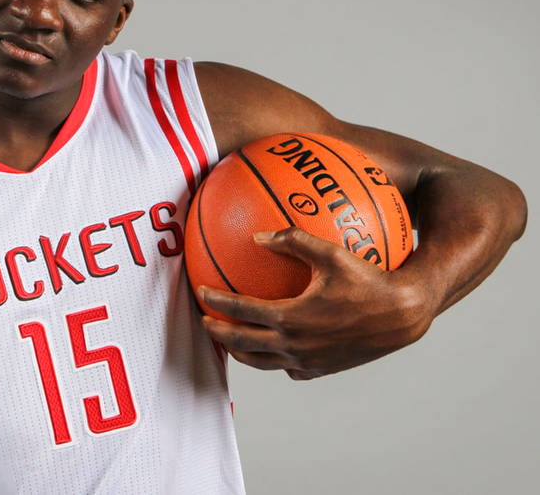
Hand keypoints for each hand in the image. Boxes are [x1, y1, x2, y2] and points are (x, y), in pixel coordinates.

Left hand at [198, 227, 435, 380]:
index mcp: (290, 318)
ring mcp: (307, 361)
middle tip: (204, 320)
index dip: (217, 302)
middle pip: (242, 343)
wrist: (404, 316)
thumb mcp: (331, 253)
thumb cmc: (370, 279)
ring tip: (228, 340)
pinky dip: (272, 360)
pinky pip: (287, 368)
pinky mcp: (320, 370)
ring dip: (240, 351)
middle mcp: (294, 345)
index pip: (241, 311)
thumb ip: (293, 240)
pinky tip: (270, 348)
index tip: (201, 292)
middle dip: (218, 332)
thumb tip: (258, 235)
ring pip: (261, 362)